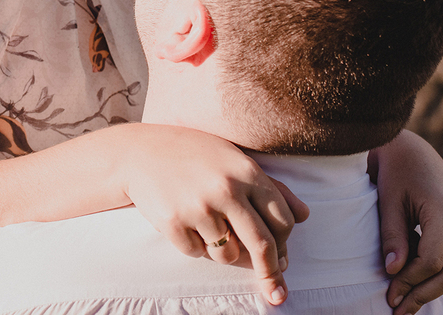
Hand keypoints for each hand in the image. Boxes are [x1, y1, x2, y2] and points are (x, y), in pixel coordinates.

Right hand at [123, 125, 308, 305]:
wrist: (138, 152)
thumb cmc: (192, 154)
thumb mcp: (233, 159)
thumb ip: (271, 186)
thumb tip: (304, 216)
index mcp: (246, 172)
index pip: (282, 219)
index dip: (285, 244)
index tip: (284, 261)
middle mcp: (225, 189)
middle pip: (262, 245)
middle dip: (271, 272)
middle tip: (276, 291)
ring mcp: (198, 207)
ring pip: (227, 255)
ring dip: (224, 253)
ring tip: (209, 230)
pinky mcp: (173, 222)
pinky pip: (196, 252)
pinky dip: (195, 246)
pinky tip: (184, 223)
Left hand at [371, 130, 442, 314]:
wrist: (412, 151)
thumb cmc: (395, 172)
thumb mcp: (388, 200)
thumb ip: (392, 236)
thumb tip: (392, 271)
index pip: (432, 259)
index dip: (410, 279)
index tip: (389, 294)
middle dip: (423, 294)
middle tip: (398, 310)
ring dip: (431, 289)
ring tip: (404, 305)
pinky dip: (435, 276)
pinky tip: (413, 287)